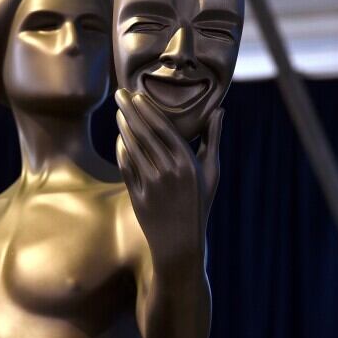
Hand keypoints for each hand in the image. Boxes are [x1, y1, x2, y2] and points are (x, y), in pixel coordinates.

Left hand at [115, 89, 223, 262]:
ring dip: (123, 127)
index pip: (163, 128)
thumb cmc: (199, 203)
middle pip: (145, 133)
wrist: (180, 244)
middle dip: (130, 110)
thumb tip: (219, 110)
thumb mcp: (211, 172)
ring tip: (118, 112)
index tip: (137, 95)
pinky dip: (121, 150)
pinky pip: (125, 167)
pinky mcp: (138, 197)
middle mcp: (169, 172)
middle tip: (119, 94)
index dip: (148, 109)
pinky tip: (119, 138)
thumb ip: (213, 139)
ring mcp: (152, 185)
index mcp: (188, 163)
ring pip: (132, 148)